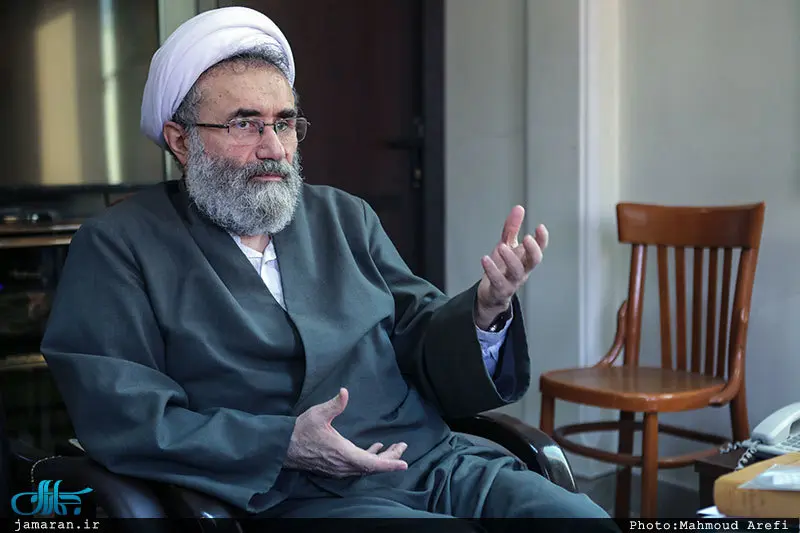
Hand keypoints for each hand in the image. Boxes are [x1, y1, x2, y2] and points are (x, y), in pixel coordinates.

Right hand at [284, 388, 408, 477]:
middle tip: (403, 446)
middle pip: (372, 466)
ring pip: (365, 467)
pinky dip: (368, 458)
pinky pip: (357, 466)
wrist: (282, 447)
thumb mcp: (318, 414)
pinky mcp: (334, 466)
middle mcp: (343, 465)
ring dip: (380, 459)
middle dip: (390, 458)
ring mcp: (338, 468)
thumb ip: (334, 404)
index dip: (389, 464)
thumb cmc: (300, 430)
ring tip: (393, 448)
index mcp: (343, 454)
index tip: (404, 464)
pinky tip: (374, 449)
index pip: (371, 463)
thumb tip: (344, 392)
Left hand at [475, 205, 547, 329]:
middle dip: (532, 249)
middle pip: (533, 261)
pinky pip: (498, 281)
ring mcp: (512, 281)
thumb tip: (519, 208)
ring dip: (510, 259)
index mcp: (525, 260)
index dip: (542, 239)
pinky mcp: (499, 290)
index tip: (540, 227)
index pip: (539, 249)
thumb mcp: (506, 246)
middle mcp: (522, 270)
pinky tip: (484, 259)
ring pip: (517, 272)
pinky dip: (491, 270)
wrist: (491, 295)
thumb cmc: (502, 269)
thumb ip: (512, 228)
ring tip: (501, 247)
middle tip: (526, 238)